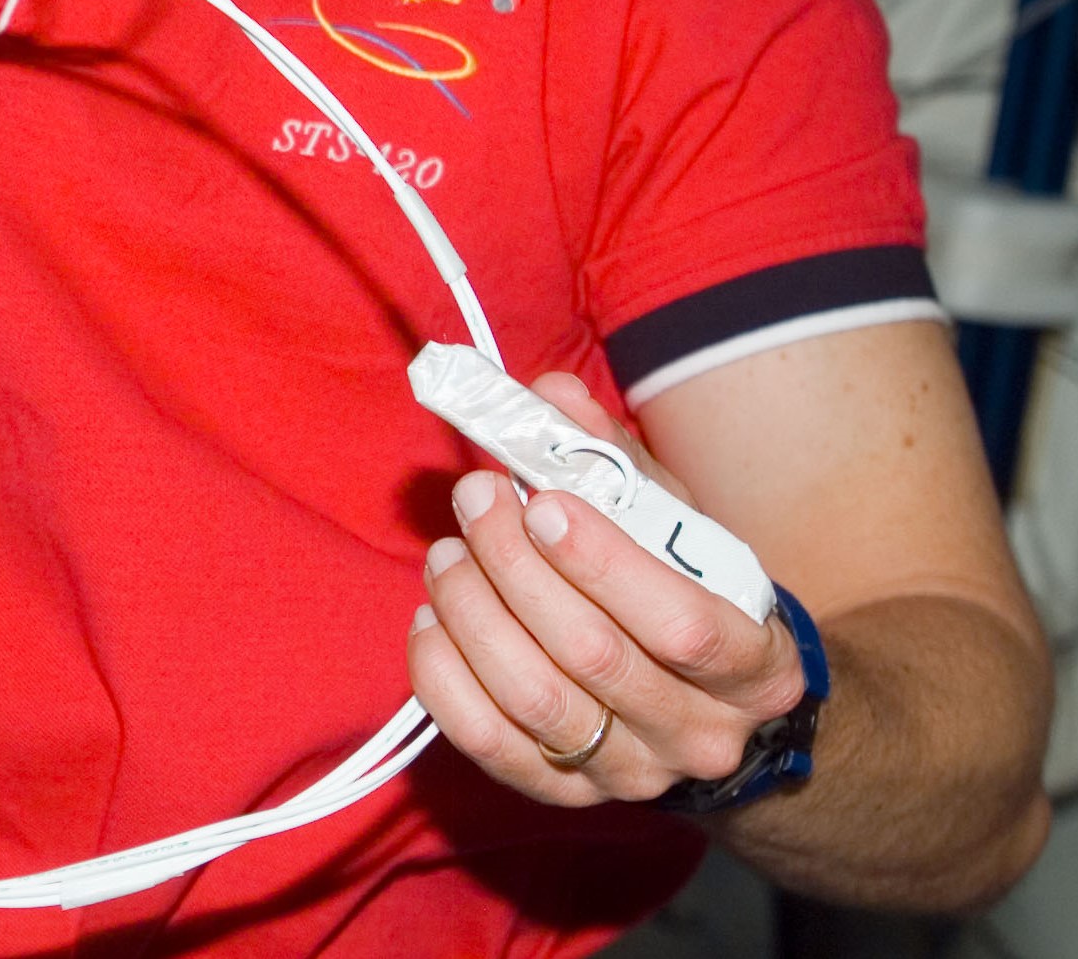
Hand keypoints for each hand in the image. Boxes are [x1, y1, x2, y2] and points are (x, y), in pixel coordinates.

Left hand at [406, 374, 805, 807]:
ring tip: (447, 552)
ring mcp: (633, 774)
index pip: (681, 625)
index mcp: (756, 667)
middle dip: (514, 564)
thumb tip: (549, 395)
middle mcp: (701, 735)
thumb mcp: (680, 525)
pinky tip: (433, 617)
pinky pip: (485, 741)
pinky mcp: (567, 793)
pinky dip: (442, 674)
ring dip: (471, 610)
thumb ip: (616, 459)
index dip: (601, 562)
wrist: (716, 711)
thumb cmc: (692, 595)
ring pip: (532, 697)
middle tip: (476, 499)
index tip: (540, 502)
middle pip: (591, 655)